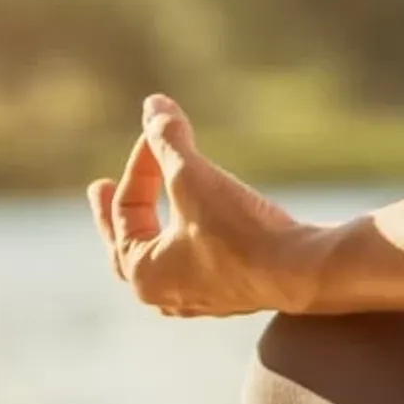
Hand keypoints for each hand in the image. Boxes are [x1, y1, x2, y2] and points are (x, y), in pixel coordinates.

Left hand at [91, 95, 310, 317]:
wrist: (303, 271)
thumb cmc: (240, 231)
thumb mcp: (195, 178)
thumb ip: (168, 140)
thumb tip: (152, 103)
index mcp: (144, 273)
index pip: (127, 210)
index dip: (140, 163)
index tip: (161, 129)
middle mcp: (167, 295)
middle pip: (131, 247)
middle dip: (117, 214)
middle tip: (100, 189)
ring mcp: (202, 299)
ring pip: (165, 260)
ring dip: (155, 230)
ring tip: (149, 219)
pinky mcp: (235, 293)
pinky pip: (197, 266)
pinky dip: (188, 242)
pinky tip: (198, 236)